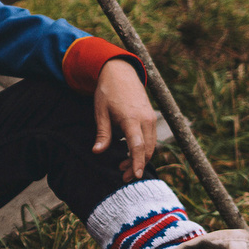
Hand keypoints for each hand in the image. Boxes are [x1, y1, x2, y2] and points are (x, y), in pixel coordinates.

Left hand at [93, 58, 158, 182]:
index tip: (135, 176)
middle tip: (123, 176)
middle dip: (137, 165)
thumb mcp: (100, 112)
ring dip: (140, 158)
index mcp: (131, 118)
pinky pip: (150, 137)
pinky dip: (143, 148)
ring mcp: (150, 118)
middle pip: (147, 149)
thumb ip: (103, 133)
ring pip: (150, 145)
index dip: (137, 162)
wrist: (120, 72)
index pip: (137, 146)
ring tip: (122, 166)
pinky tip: (130, 153)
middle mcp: (145, 119)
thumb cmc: (108, 92)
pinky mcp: (151, 117)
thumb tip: (97, 152)